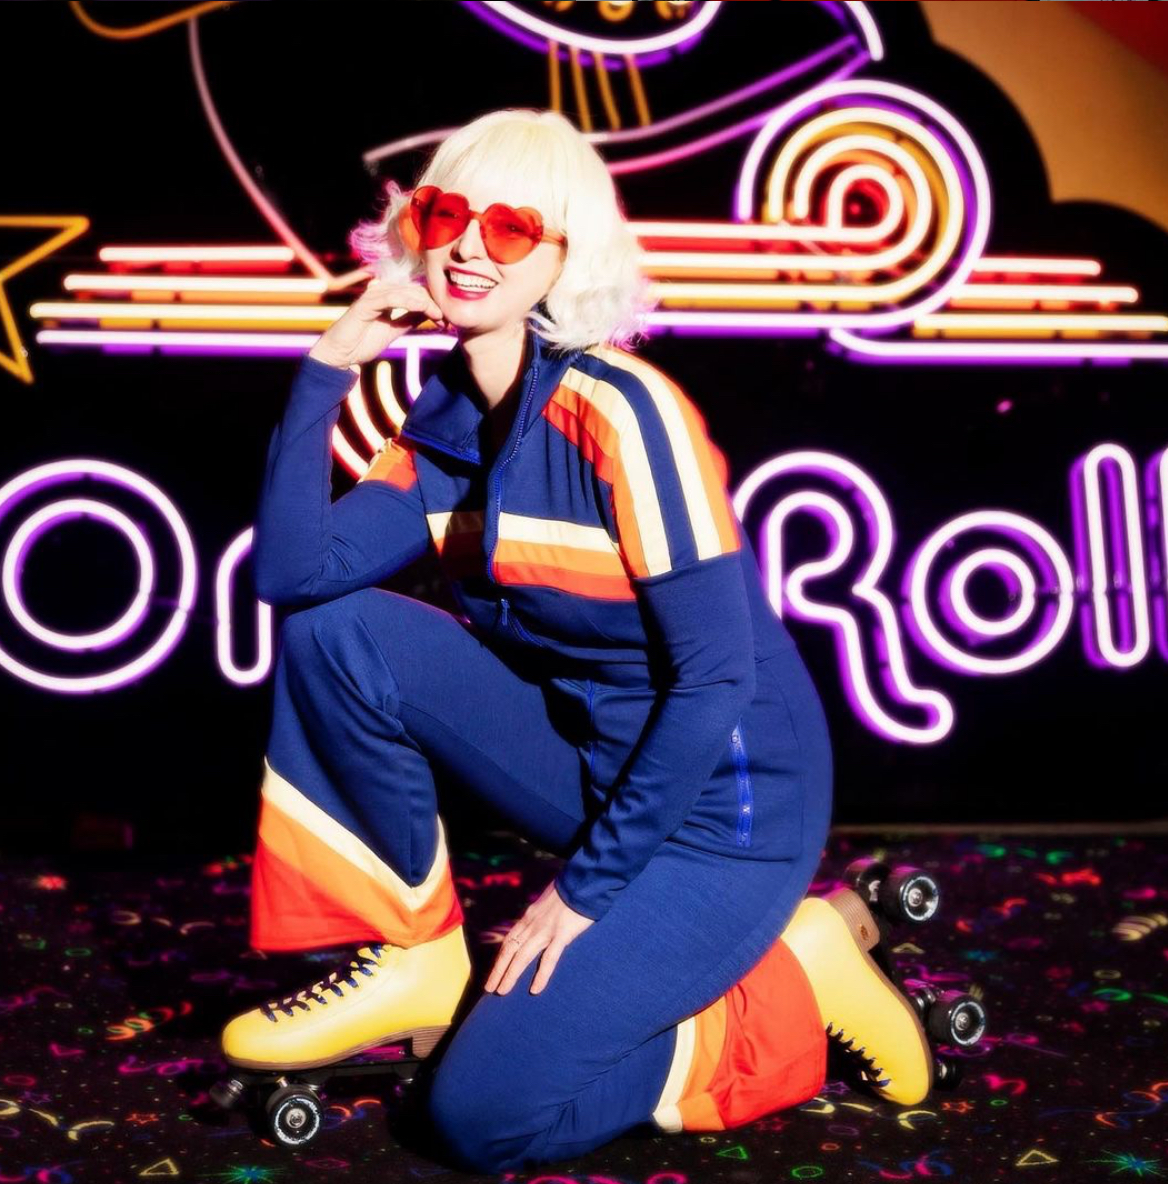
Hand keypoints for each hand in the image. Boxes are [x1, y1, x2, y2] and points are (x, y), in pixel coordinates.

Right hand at [308, 273, 448, 368]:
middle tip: (446, 319)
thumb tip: (431, 314)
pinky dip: (407, 301)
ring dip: (425, 303)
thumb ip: (410, 319)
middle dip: (433, 304)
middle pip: (414, 290)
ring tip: (438, 315)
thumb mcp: (395, 330)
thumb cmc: (364, 342)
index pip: (415, 292)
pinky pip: (390, 297)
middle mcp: (381, 292)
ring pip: (405, 292)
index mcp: (388, 297)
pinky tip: (422, 308)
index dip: (433, 303)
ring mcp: (373, 295)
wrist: (341, 354)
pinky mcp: (365, 303)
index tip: (446, 320)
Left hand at [485, 880, 593, 995]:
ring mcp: (546, 930)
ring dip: (510, 974)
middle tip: (489, 988)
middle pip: (510, 950)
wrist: (582, 881)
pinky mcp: (561, 934)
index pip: (509, 940)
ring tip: (502, 992)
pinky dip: (541, 975)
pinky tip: (535, 990)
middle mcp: (532, 924)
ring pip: (522, 956)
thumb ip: (542, 913)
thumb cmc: (569, 890)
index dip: (500, 958)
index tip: (494, 972)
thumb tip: (540, 921)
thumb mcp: (548, 900)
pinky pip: (549, 958)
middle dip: (498, 970)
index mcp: (529, 917)